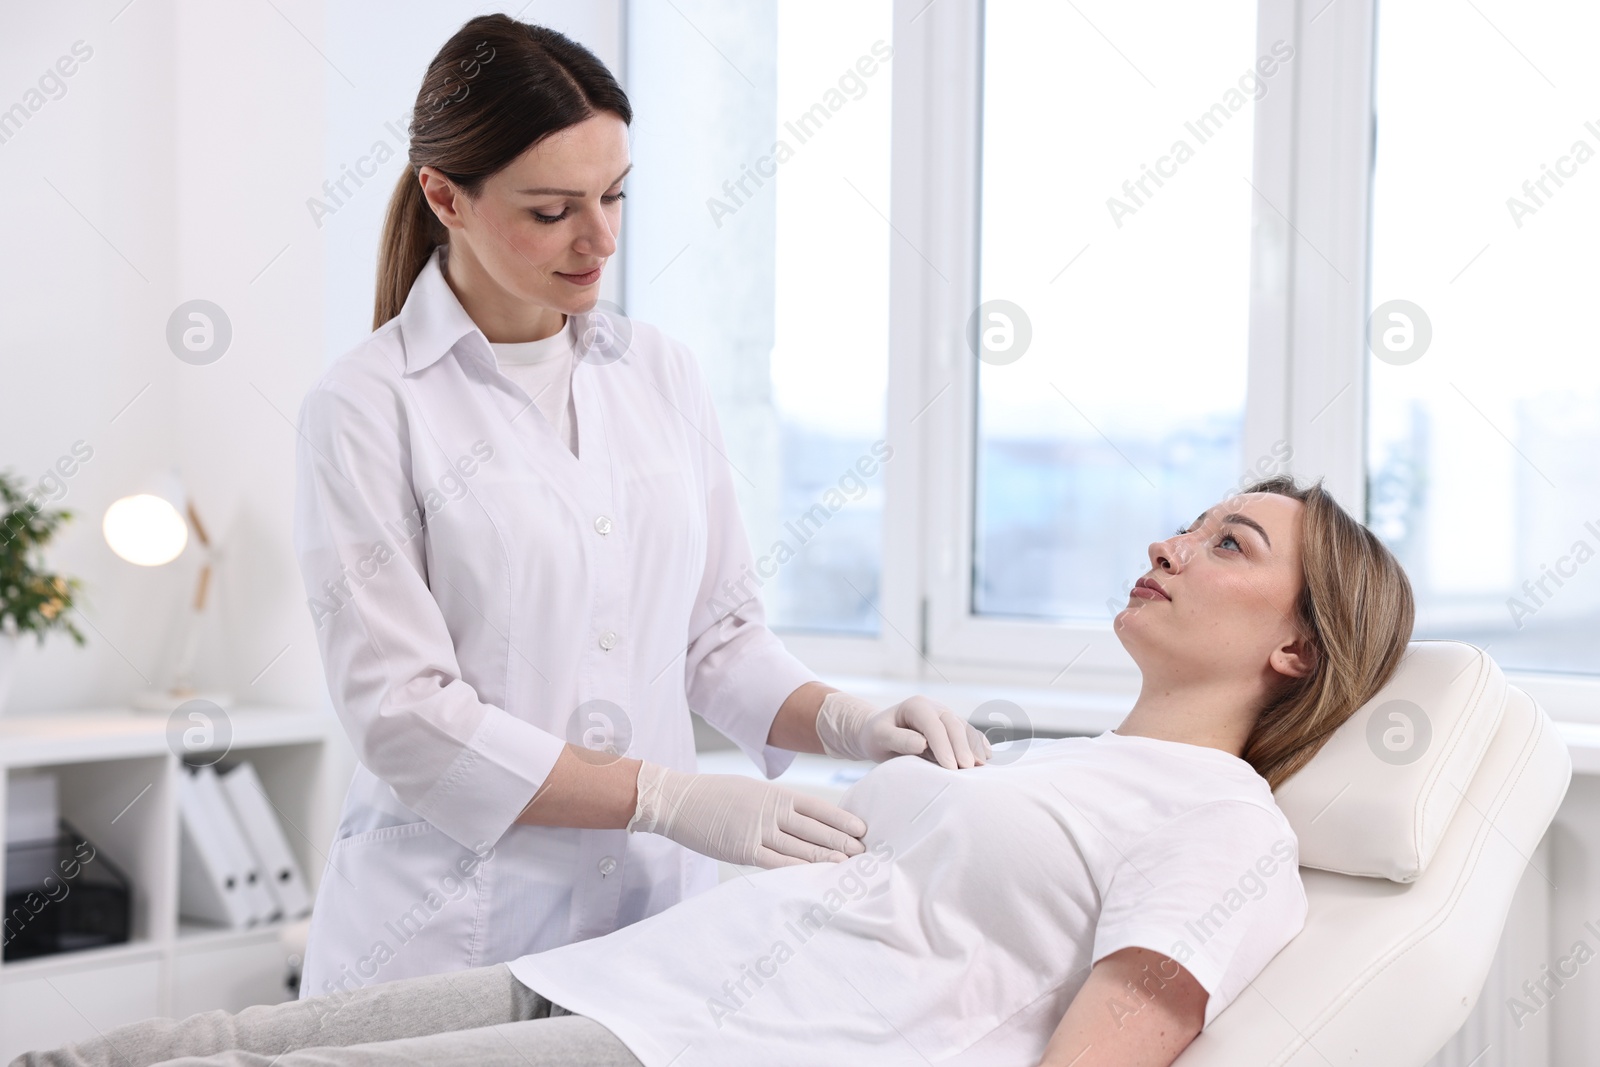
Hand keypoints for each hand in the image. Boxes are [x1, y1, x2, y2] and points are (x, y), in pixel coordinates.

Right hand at [626, 761, 866, 867]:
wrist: (676, 800)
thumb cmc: (713, 795)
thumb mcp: (750, 790)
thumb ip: (775, 804)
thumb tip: (799, 818)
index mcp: (775, 794)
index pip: (818, 808)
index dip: (842, 820)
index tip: (861, 830)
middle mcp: (771, 811)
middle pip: (815, 829)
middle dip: (842, 842)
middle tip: (864, 854)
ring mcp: (758, 830)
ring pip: (801, 847)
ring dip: (826, 858)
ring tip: (847, 867)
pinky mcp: (743, 850)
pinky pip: (777, 863)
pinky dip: (798, 870)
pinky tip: (815, 876)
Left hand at [815, 692, 991, 768]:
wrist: (879, 734)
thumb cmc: (877, 736)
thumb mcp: (880, 737)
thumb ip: (899, 739)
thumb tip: (921, 743)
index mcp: (916, 706)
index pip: (933, 725)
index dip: (943, 745)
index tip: (949, 766)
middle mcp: (934, 708)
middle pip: (953, 726)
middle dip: (961, 748)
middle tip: (966, 769)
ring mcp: (945, 717)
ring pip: (964, 729)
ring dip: (973, 747)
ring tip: (980, 766)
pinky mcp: (952, 728)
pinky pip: (968, 734)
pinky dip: (978, 744)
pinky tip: (987, 756)